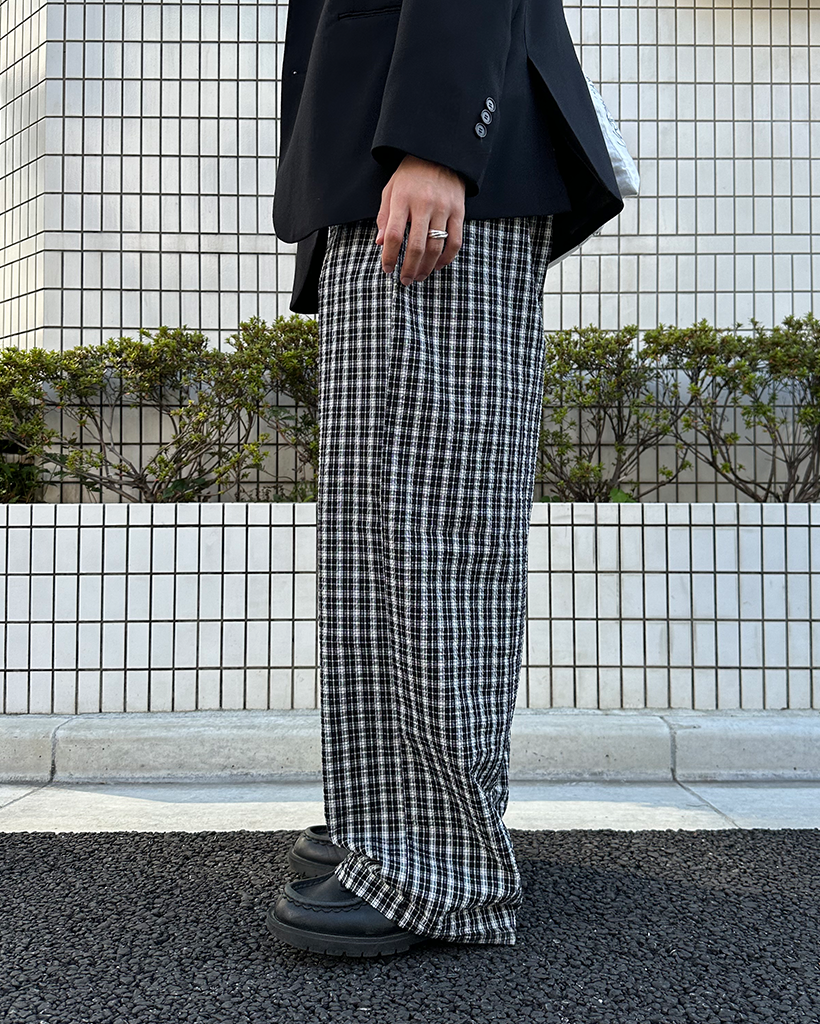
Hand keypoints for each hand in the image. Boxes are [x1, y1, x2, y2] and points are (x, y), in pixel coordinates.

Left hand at [375, 154, 465, 285]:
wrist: (438, 154)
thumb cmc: (410, 176)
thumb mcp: (391, 191)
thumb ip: (384, 217)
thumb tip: (380, 243)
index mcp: (402, 198)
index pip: (393, 235)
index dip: (389, 256)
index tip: (387, 268)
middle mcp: (423, 204)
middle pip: (415, 246)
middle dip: (408, 268)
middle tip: (404, 280)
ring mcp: (443, 208)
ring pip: (436, 247)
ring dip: (426, 267)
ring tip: (419, 276)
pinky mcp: (459, 211)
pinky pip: (455, 242)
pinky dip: (446, 258)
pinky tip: (437, 265)